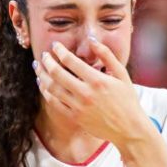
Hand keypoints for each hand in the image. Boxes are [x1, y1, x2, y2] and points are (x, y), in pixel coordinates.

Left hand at [34, 38, 154, 148]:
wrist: (128, 128)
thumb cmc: (127, 99)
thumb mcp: (122, 74)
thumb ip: (106, 55)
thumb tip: (91, 39)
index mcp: (97, 80)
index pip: (70, 61)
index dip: (59, 50)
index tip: (55, 45)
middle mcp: (85, 93)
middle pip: (57, 73)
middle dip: (47, 61)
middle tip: (43, 55)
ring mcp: (78, 107)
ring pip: (52, 88)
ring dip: (42, 75)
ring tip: (38, 67)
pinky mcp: (74, 118)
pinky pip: (54, 103)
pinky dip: (46, 92)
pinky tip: (43, 84)